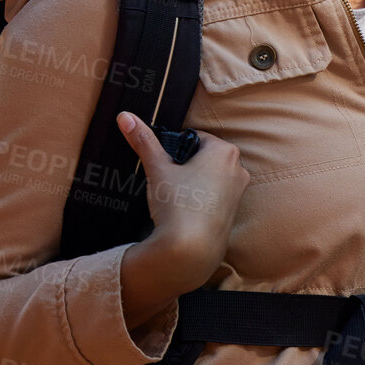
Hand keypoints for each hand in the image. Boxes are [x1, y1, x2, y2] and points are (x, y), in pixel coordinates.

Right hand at [116, 111, 247, 293]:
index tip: (163, 162)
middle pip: (205, 156)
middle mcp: (239, 167)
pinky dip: (201, 198)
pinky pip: (215, 195)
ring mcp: (239, 191)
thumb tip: (125, 116)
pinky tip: (185, 209)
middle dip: (185, 164)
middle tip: (167, 180)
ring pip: (210, 176)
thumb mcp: (157, 169)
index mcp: (224, 150)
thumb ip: (144, 141)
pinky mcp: (235, 211)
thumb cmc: (178, 203)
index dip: (175, 148)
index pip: (196, 138)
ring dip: (193, 181)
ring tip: (174, 196)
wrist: (191, 249)